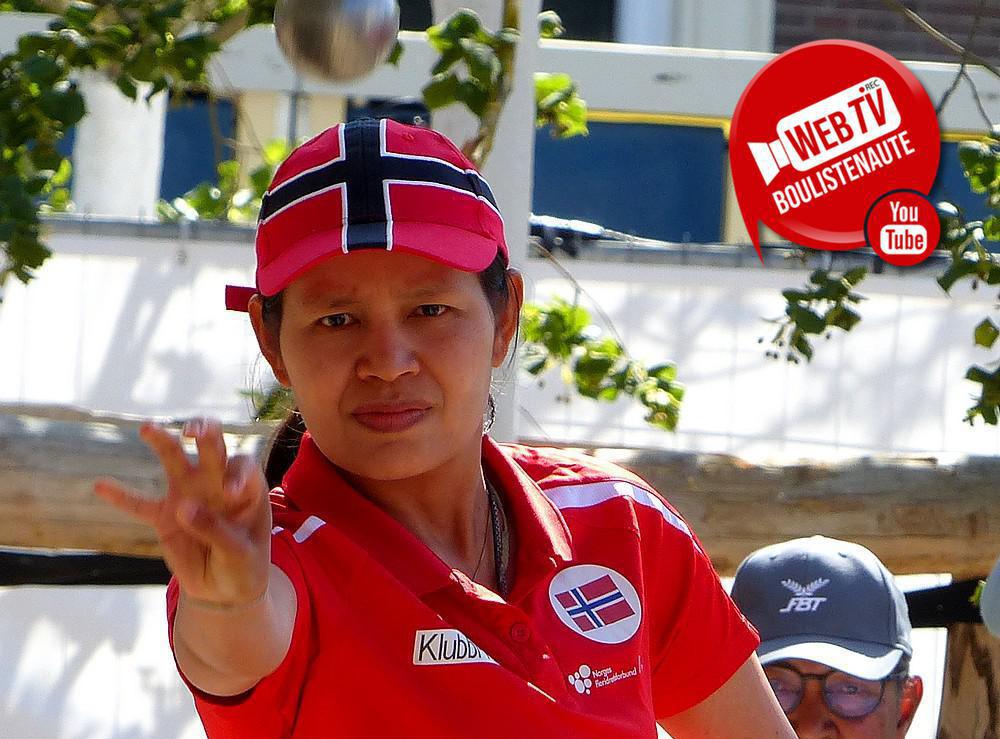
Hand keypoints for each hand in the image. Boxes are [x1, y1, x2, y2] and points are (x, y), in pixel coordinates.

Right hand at [94, 419, 271, 605]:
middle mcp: (217, 484)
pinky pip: (141, 505)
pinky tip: (100, 485)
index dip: (237, 473)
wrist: (225, 589)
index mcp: (246, 490)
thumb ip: (215, 530)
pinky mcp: (165, 517)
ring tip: (147, 427)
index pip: (243, 468)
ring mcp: (190, 496)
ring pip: (175, 462)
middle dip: (206, 435)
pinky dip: (122, 497)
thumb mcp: (238, 552)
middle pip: (213, 450)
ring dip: (163, 443)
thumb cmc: (243, 564)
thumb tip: (182, 507)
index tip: (230, 491)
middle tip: (194, 431)